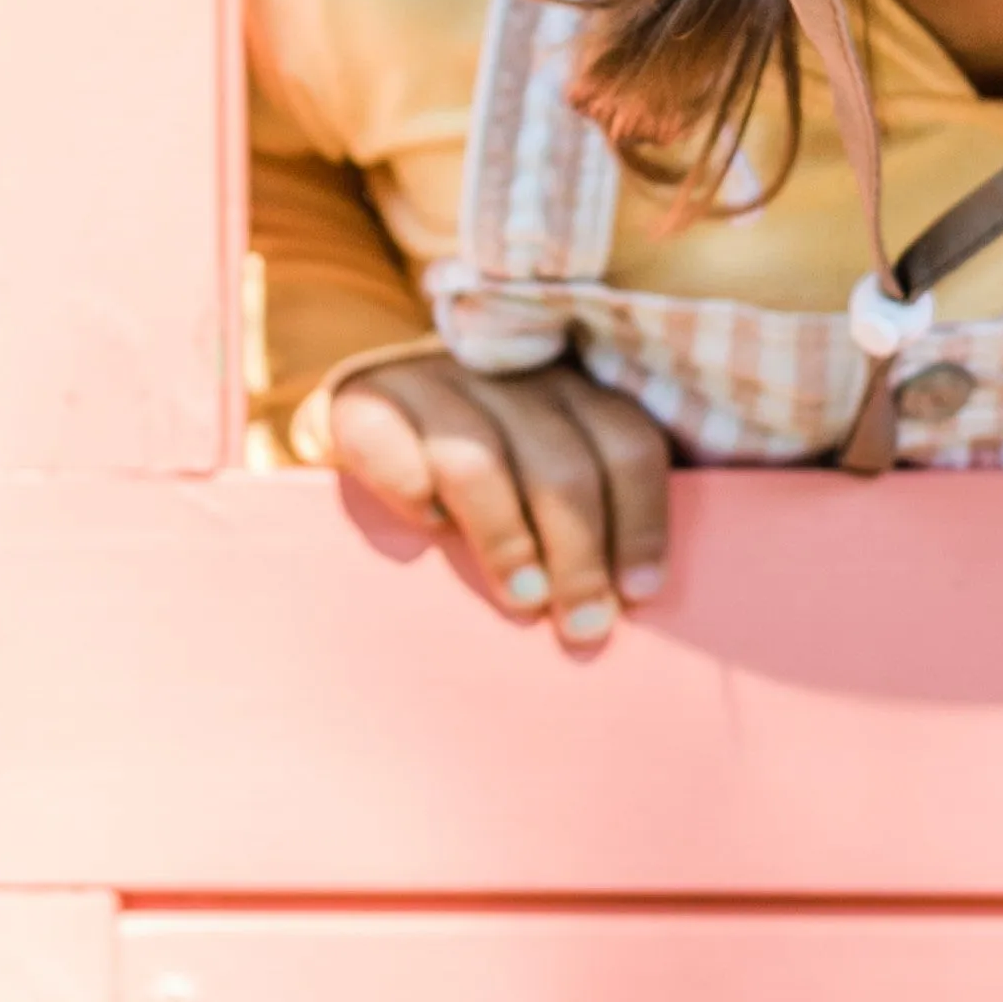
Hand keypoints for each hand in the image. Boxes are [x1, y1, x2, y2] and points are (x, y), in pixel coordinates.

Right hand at [330, 355, 670, 643]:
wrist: (360, 423)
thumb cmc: (478, 475)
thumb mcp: (543, 475)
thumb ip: (589, 511)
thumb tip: (634, 598)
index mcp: (570, 388)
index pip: (628, 443)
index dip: (642, 520)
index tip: (639, 593)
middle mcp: (508, 375)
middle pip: (564, 463)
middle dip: (582, 553)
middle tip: (584, 626)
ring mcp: (433, 382)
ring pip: (482, 458)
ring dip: (507, 539)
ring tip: (524, 600)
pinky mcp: (360, 400)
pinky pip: (387, 439)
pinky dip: (411, 487)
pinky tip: (429, 530)